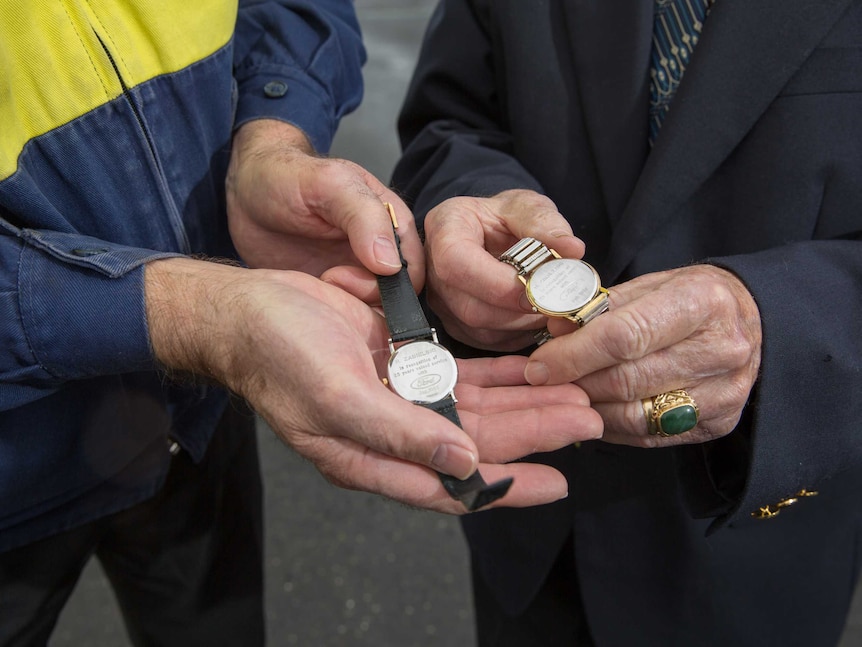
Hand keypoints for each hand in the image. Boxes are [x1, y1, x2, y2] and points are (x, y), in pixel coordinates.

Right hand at [145, 257, 601, 511]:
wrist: (246, 308)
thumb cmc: (278, 354)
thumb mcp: (336, 398)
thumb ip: (400, 436)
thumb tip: (464, 468)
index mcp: (372, 457)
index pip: (453, 486)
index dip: (507, 487)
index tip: (558, 482)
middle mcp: (393, 433)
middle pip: (477, 443)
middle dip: (531, 435)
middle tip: (586, 422)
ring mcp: (399, 396)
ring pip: (474, 409)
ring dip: (522, 404)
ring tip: (572, 400)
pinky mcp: (400, 361)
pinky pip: (458, 375)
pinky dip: (493, 375)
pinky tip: (526, 372)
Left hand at [225, 119, 423, 301]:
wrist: (245, 193)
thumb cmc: (286, 177)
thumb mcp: (328, 184)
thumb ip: (365, 217)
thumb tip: (391, 265)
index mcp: (392, 223)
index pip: (415, 267)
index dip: (393, 281)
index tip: (348, 273)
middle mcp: (381, 253)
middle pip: (398, 296)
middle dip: (369, 296)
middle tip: (330, 279)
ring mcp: (357, 276)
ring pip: (375, 311)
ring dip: (351, 308)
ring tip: (320, 284)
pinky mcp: (334, 294)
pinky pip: (349, 317)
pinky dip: (336, 315)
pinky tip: (314, 299)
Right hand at [422, 189, 584, 350]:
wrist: (490, 232)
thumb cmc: (503, 217)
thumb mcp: (525, 206)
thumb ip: (545, 223)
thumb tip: (573, 250)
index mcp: (445, 231)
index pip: (457, 264)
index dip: (497, 283)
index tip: (536, 285)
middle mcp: (433, 271)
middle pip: (471, 307)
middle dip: (519, 310)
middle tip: (557, 301)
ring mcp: (442, 302)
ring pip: (481, 330)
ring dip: (523, 324)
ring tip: (551, 305)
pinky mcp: (456, 325)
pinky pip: (488, 342)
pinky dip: (518, 334)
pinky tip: (534, 315)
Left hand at [524, 265, 762, 446]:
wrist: (753, 320)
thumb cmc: (688, 297)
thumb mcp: (648, 285)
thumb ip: (599, 308)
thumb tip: (552, 330)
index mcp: (701, 301)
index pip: (624, 336)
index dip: (574, 354)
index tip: (538, 365)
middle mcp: (721, 349)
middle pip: (627, 380)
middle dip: (575, 384)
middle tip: (543, 384)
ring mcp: (725, 392)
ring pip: (636, 415)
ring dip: (590, 409)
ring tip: (565, 397)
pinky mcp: (720, 423)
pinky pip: (650, 435)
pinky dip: (613, 427)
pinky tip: (595, 411)